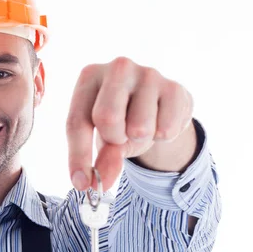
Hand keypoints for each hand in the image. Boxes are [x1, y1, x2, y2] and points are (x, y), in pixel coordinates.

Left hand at [67, 56, 193, 191]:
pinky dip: (162, 137)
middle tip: (120, 137)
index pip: (77, 121)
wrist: (159, 106)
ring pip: (139, 127)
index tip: (81, 184)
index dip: (78, 157)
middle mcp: (118, 67)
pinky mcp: (175, 87)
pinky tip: (160, 122)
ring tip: (140, 128)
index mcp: (89, 76)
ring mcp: (148, 73)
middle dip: (114, 139)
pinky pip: (166, 130)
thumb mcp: (102, 137)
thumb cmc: (121, 119)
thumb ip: (99, 159)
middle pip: (107, 118)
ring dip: (140, 140)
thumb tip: (96, 184)